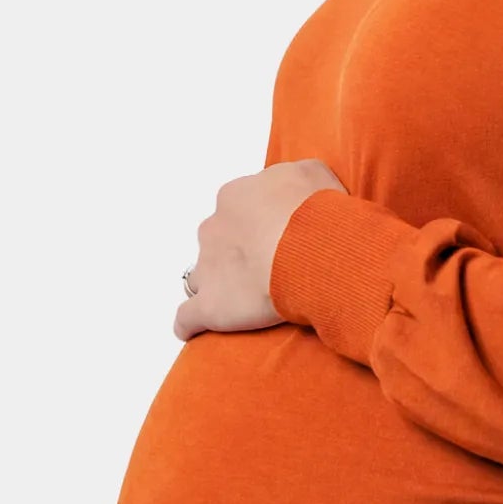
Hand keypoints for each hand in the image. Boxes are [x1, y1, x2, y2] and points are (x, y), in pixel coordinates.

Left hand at [175, 158, 345, 340]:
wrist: (311, 247)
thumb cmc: (315, 210)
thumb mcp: (314, 173)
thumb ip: (297, 176)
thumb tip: (295, 187)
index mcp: (236, 196)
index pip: (238, 209)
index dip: (257, 224)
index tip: (278, 236)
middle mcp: (214, 228)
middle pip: (216, 241)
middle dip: (234, 253)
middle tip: (268, 267)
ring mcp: (207, 267)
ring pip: (201, 276)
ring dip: (215, 285)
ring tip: (240, 301)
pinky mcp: (209, 306)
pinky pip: (187, 318)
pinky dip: (190, 324)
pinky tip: (195, 330)